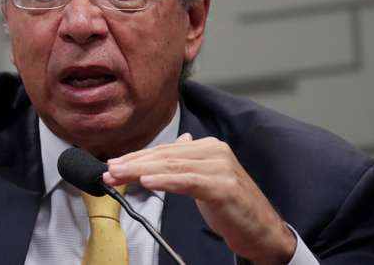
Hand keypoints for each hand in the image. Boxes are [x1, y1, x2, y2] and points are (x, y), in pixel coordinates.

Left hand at [103, 134, 296, 263]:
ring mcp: (220, 167)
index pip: (165, 150)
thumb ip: (189, 162)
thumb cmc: (234, 208)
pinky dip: (165, 180)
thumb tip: (177, 141)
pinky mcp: (223, 186)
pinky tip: (147, 182)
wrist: (265, 232)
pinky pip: (187, 181)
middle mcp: (214, 151)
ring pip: (172, 166)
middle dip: (133, 163)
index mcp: (208, 147)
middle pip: (165, 155)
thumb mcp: (207, 180)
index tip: (113, 165)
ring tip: (119, 175)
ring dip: (141, 170)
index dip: (137, 157)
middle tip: (108, 170)